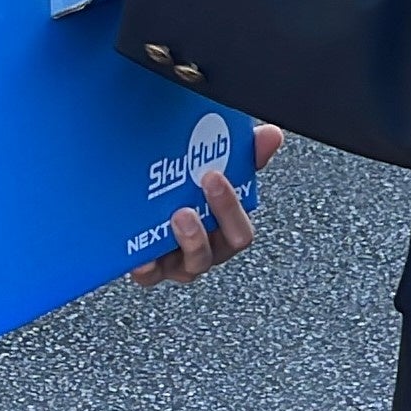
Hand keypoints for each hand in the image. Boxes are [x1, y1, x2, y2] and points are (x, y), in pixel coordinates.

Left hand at [132, 125, 284, 285]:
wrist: (140, 205)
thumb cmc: (184, 194)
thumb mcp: (215, 169)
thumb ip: (244, 154)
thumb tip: (270, 135)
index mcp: (224, 229)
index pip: (240, 228)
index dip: (232, 204)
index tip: (216, 174)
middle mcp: (207, 249)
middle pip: (223, 246)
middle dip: (218, 215)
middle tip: (205, 184)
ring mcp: (179, 263)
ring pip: (192, 263)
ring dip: (189, 240)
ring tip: (177, 216)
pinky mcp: (151, 270)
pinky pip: (151, 275)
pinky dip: (147, 265)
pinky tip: (143, 250)